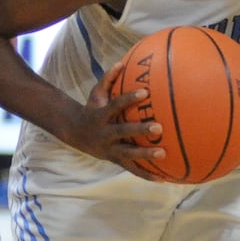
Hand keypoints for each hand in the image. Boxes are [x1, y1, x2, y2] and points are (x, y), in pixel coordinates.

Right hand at [65, 63, 165, 180]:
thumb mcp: (96, 94)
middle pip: (124, 132)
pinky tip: (164, 178)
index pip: (116, 106)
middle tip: (159, 127)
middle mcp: (105, 135)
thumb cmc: (91, 109)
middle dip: (140, 130)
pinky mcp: (116, 160)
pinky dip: (146, 175)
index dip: (129, 99)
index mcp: (101, 117)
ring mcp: (110, 150)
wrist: (75, 133)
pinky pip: (132, 169)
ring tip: (164, 154)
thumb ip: (108, 79)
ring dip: (146, 155)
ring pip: (129, 154)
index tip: (145, 92)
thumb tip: (121, 62)